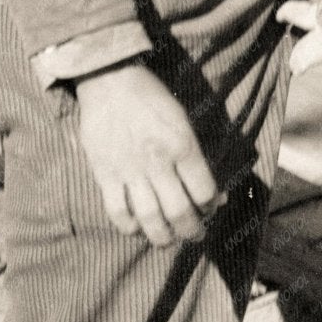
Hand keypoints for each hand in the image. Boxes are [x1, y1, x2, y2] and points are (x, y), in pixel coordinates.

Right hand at [73, 61, 217, 246]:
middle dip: (191, 231)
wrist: (110, 81)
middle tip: (194, 235)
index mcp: (182, 145)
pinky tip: (136, 228)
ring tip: (168, 239)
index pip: (204, 191)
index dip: (211, 207)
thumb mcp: (183, 120)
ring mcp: (130, 170)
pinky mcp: (105, 173)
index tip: (210, 210)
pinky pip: (118, 211)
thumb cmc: (152, 99)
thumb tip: (216, 194)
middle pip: (180, 212)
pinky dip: (129, 226)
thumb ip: (198, 157)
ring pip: (150, 218)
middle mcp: (158, 162)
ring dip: (163, 237)